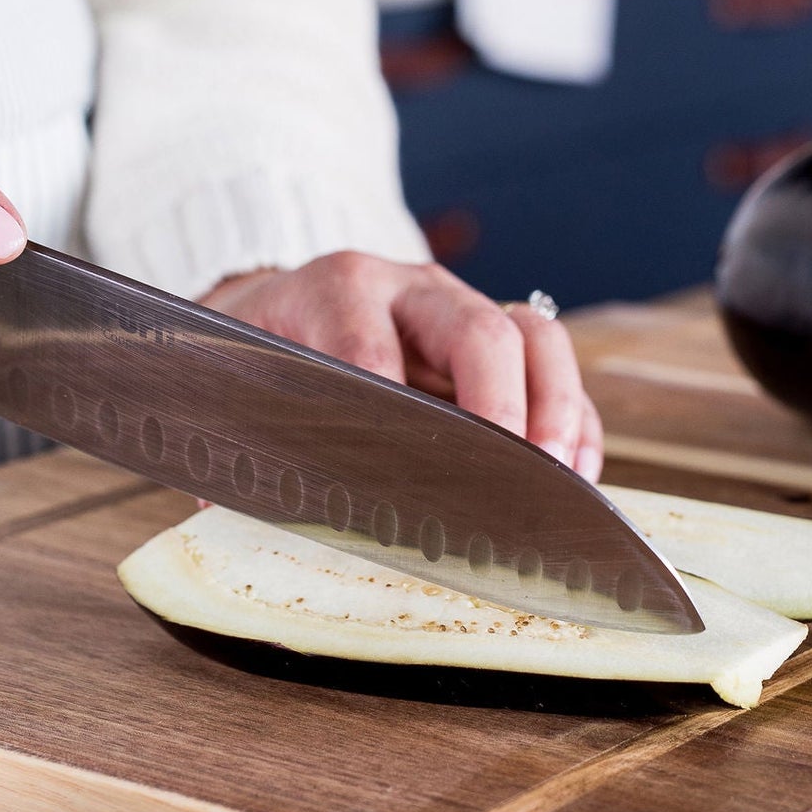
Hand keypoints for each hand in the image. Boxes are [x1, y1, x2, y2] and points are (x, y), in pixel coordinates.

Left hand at [202, 253, 603, 480]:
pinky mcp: (499, 341)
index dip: (392, 421)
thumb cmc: (256, 361)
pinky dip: (575, 422)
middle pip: (479, 331)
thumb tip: (238, 522)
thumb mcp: (236, 388)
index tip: (400, 487)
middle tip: (508, 479)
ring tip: (557, 482)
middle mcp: (412, 289)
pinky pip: (557, 372)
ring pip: (536, 336)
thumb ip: (246, 445)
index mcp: (338, 290)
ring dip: (556, 411)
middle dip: (501, 408)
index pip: (374, 351)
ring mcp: (464, 309)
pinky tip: (574, 478)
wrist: (275, 308)